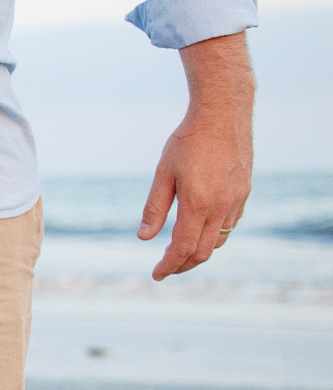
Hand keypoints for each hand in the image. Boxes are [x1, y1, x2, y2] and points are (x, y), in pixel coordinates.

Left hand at [139, 33, 253, 279]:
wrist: (224, 114)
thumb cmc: (188, 141)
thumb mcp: (163, 173)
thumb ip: (154, 207)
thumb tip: (144, 238)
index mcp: (198, 202)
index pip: (183, 247)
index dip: (168, 265)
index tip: (156, 275)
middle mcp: (222, 206)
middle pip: (203, 251)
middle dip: (183, 265)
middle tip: (165, 269)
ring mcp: (237, 200)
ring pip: (218, 240)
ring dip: (199, 252)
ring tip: (179, 254)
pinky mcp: (244, 192)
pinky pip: (229, 225)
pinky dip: (213, 236)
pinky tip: (200, 232)